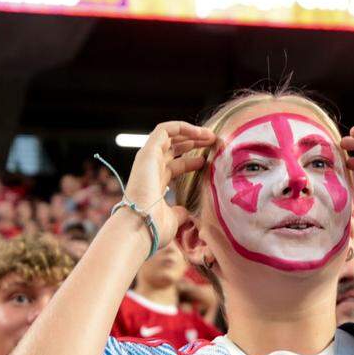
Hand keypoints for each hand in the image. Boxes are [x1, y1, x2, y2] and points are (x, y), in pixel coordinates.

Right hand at [121, 121, 215, 247]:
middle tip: (212, 142)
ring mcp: (148, 159)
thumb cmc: (155, 227)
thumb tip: (186, 213)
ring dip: (190, 133)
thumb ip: (180, 213)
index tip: (207, 162)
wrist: (141, 226)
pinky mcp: (148, 152)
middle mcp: (150, 169)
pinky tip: (199, 132)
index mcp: (155, 184)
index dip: (191, 162)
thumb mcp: (173, 219)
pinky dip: (182, 127)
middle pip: (172, 149)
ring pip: (169, 136)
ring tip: (210, 135)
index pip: (173, 166)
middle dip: (193, 143)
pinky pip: (164, 130)